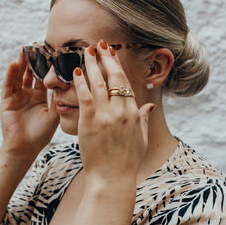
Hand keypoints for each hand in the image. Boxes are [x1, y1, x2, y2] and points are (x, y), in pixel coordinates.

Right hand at [0, 44, 59, 158]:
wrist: (25, 149)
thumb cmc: (41, 134)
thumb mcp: (54, 114)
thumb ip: (59, 99)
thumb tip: (72, 84)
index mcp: (40, 97)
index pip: (44, 77)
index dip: (48, 66)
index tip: (53, 53)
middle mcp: (28, 94)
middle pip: (31, 73)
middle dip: (35, 60)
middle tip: (38, 45)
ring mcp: (17, 96)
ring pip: (19, 75)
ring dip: (22, 62)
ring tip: (26, 48)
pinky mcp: (7, 100)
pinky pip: (9, 85)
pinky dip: (11, 74)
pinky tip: (15, 62)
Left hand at [72, 39, 155, 187]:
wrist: (112, 179)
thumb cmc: (126, 162)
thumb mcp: (140, 139)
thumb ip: (144, 119)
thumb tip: (148, 105)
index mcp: (133, 113)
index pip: (126, 83)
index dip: (117, 66)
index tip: (112, 54)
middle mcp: (121, 111)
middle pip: (113, 77)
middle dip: (106, 58)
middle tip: (99, 44)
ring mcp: (106, 115)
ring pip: (98, 83)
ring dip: (92, 64)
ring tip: (86, 51)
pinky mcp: (90, 122)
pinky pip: (85, 96)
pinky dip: (81, 83)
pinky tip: (77, 72)